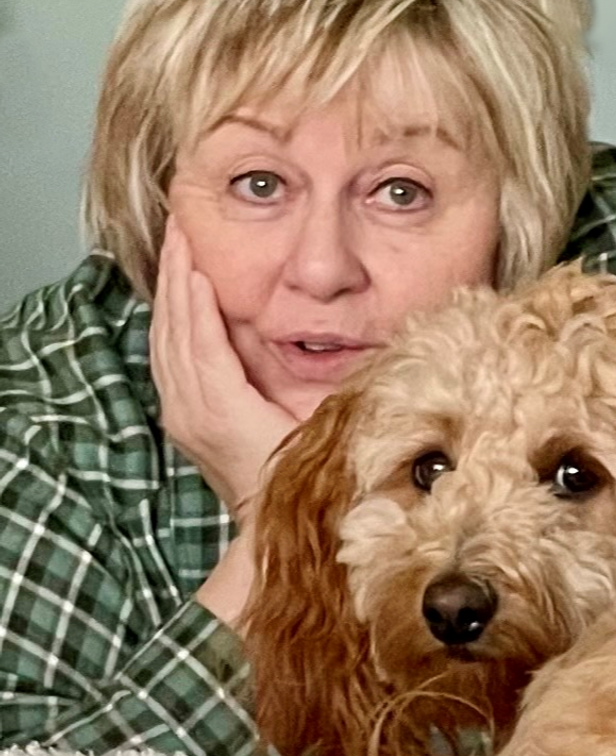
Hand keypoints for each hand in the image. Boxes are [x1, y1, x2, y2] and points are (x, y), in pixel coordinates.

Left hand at [149, 216, 297, 525]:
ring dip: (167, 290)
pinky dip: (169, 320)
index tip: (193, 248)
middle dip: (174, 273)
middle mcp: (190, 408)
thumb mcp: (311, 420)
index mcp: (221, 407)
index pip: (199, 336)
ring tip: (174, 247)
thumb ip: (293, 373)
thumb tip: (277, 323)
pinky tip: (176, 295)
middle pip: (172, 328)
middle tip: (179, 226)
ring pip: (163, 340)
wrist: (269, 530)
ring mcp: (180, 414)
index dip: (194, 291)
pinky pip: (165, 357)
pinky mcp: (179, 417)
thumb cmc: (301, 477)